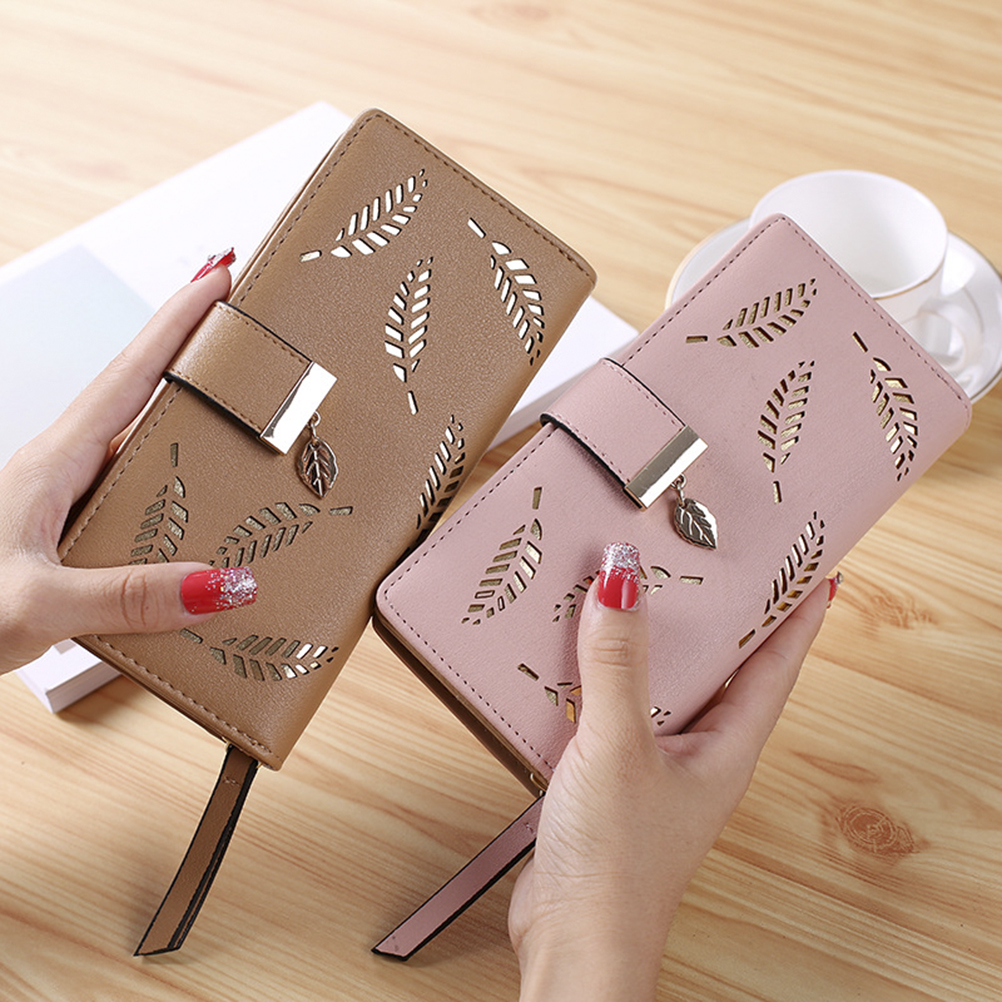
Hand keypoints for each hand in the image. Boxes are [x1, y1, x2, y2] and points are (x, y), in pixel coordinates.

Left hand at [0, 254, 256, 675]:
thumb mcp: (38, 604)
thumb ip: (128, 595)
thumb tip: (224, 582)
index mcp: (52, 464)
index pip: (130, 375)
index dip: (176, 322)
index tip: (218, 278)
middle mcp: (64, 472)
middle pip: (145, 397)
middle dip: (197, 358)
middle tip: (247, 335)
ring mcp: (70, 500)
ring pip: (146, 447)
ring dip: (194, 425)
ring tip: (246, 417)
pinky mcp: (76, 533)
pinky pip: (143, 495)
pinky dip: (182, 486)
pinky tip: (204, 510)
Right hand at [509, 542, 833, 1000]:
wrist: (572, 939)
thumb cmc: (617, 867)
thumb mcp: (618, 747)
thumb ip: (618, 662)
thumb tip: (623, 579)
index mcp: (726, 746)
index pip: (776, 663)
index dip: (797, 612)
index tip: (811, 566)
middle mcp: (697, 750)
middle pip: (720, 666)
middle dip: (717, 613)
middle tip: (708, 556)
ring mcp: (654, 762)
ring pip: (661, 684)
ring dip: (649, 639)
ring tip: (634, 586)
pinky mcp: (610, 772)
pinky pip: (614, 706)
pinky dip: (599, 672)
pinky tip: (573, 650)